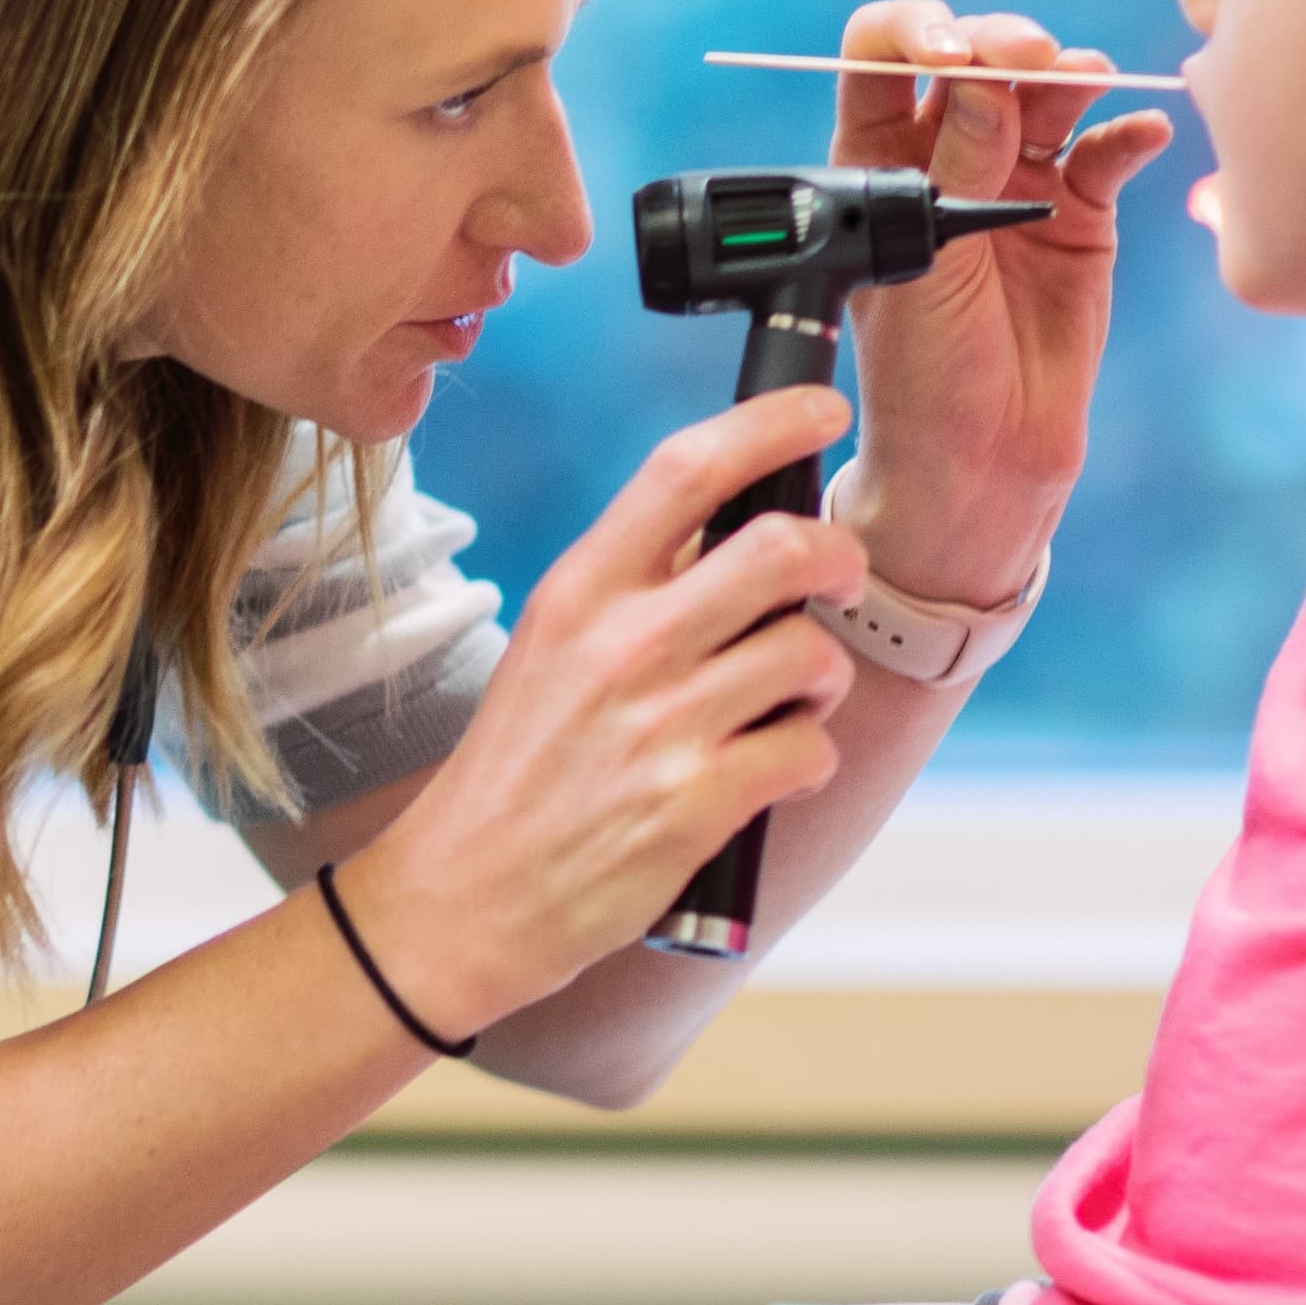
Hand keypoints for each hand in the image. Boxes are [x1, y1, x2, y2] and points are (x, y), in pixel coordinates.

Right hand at [349, 384, 865, 1031]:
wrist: (464, 895)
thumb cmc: (521, 768)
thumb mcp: (552, 644)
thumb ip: (634, 585)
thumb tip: (739, 526)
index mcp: (582, 590)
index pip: (687, 468)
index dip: (773, 423)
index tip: (824, 409)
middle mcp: (623, 646)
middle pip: (783, 549)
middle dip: (839, 557)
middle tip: (840, 576)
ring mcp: (663, 727)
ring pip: (812, 656)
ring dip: (823, 679)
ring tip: (788, 702)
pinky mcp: (697, 805)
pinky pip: (809, 750)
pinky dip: (809, 758)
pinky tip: (769, 772)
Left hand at [827, 0, 1174, 604]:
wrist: (982, 453)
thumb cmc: (923, 369)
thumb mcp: (927, 266)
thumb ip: (959, 171)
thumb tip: (987, 80)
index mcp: (879, 159)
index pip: (881, 61)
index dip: (913, 34)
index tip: (950, 52)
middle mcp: (948, 153)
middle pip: (977, 61)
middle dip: (1004, 46)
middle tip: (1033, 58)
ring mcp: (1018, 178)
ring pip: (1045, 94)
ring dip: (1067, 75)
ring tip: (1083, 80)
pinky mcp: (1079, 213)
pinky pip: (1105, 154)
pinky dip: (1126, 134)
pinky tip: (1141, 134)